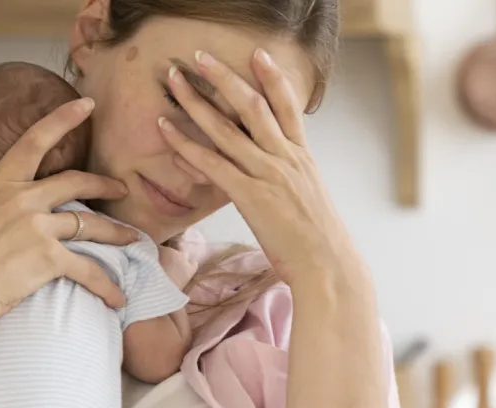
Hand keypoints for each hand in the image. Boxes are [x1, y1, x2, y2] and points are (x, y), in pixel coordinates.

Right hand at [0, 98, 138, 321]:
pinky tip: (118, 298)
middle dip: (104, 184)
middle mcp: (24, 200)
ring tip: (133, 239)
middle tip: (122, 187)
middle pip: (76, 183)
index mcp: (0, 185)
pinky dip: (106, 285)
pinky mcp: (50, 258)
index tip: (88, 104)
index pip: (34, 141)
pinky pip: (88, 270)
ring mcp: (39, 228)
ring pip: (90, 224)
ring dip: (116, 233)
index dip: (63, 119)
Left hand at [156, 49, 368, 286]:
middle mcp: (286, 159)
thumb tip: (273, 172)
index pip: (288, 106)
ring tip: (175, 80)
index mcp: (302, 158)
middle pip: (253, 106)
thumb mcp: (308, 198)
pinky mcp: (251, 196)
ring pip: (227, 129)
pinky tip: (167, 129)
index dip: (273, 78)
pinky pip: (213, 163)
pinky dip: (186, 143)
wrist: (328, 265)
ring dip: (196, 101)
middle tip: (200, 56)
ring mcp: (269, 175)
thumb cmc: (317, 240)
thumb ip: (289, 178)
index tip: (257, 54)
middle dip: (224, 77)